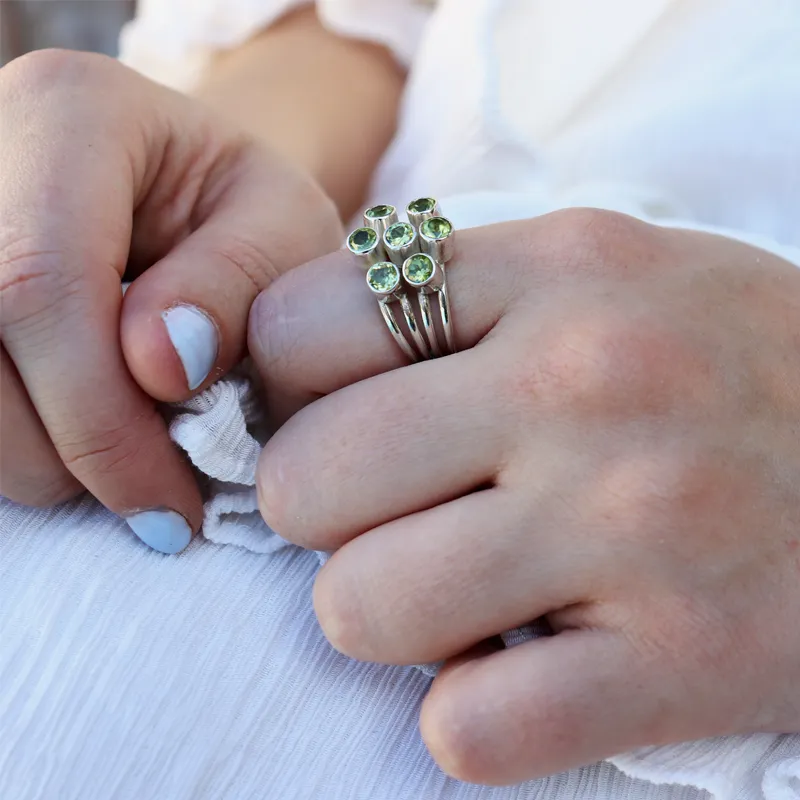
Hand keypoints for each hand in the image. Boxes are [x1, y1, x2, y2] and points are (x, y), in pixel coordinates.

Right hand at [0, 50, 340, 551]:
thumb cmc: (252, 216)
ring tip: (128, 467)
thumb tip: (158, 363)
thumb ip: (234, 285)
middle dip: (63, 453)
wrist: (199, 200)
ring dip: (36, 459)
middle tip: (155, 502)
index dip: (99, 416)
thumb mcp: (286, 231)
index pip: (40, 281)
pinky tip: (83, 444)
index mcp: (71, 114)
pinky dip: (20, 442)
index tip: (173, 504)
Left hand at [248, 208, 799, 782]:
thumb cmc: (728, 361)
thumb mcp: (601, 273)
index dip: (287, 385)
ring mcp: (634, 525)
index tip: (331, 414)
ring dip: (386, 616)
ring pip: (362, 609)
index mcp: (555, 272)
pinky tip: (530, 668)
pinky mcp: (685, 663)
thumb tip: (291, 363)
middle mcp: (584, 384)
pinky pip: (470, 729)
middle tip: (399, 512)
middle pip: (304, 481)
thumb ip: (451, 299)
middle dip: (324, 514)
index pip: (299, 328)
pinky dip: (472, 715)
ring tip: (465, 591)